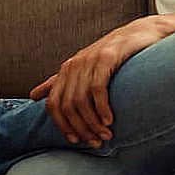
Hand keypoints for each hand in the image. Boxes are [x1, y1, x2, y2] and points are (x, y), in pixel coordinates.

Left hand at [29, 16, 167, 147]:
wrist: (141, 33)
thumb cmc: (113, 55)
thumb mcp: (83, 68)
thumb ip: (59, 82)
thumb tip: (32, 96)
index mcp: (66, 69)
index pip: (53, 104)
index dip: (62, 126)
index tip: (75, 140)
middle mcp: (74, 64)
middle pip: (68, 106)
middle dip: (81, 128)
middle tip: (96, 141)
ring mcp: (90, 60)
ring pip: (81, 100)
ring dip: (93, 123)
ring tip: (105, 135)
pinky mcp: (107, 57)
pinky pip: (97, 89)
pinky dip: (102, 108)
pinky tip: (109, 120)